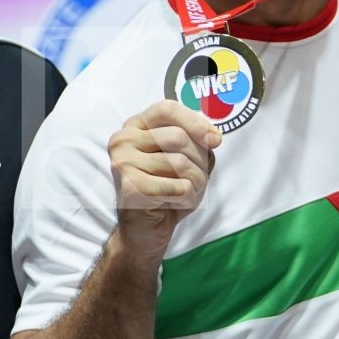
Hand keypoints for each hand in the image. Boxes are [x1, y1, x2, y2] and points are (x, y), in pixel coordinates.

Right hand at [109, 100, 221, 252]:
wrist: (145, 230)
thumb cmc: (167, 190)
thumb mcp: (186, 160)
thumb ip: (197, 142)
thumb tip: (213, 136)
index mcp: (135, 126)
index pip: (166, 108)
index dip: (195, 121)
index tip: (216, 139)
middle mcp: (123, 140)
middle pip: (178, 137)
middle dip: (199, 161)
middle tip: (196, 179)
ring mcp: (122, 163)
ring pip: (181, 164)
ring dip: (196, 183)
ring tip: (185, 193)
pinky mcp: (130, 187)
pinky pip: (178, 187)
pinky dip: (187, 199)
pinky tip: (173, 204)